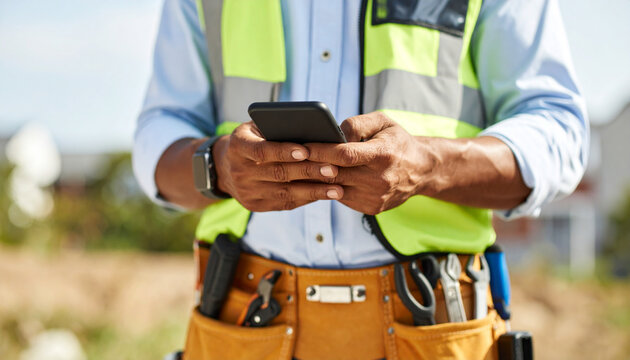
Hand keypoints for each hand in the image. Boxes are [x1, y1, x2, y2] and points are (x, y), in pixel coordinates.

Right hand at [213, 122, 343, 211]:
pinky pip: (285, 203)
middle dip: (308, 172)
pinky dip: (307, 198)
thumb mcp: (257, 128)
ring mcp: (246, 191)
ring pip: (285, 192)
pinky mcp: (255, 205)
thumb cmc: (253, 139)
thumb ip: (277, 128)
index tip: (307, 151)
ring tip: (337, 188)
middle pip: (278, 173)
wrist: (225, 167)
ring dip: (314, 190)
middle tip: (333, 169)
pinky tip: (325, 194)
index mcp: (238, 146)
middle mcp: (239, 171)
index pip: (262, 150)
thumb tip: (312, 131)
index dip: (284, 151)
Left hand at [306, 112, 431, 214]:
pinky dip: (328, 189)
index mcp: (383, 154)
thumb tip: (333, 136)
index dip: (321, 151)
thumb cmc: (396, 141)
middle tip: (291, 158)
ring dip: (315, 180)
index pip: (345, 155)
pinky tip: (317, 179)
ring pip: (334, 189)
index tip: (302, 146)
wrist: (420, 170)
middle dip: (312, 166)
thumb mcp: (382, 122)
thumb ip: (356, 125)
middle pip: (336, 174)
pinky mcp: (371, 208)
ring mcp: (374, 197)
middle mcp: (379, 179)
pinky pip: (341, 198)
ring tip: (298, 168)